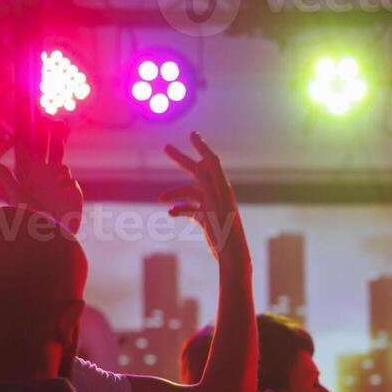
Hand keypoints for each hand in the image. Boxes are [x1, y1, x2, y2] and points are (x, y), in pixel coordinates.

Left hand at [0, 121, 83, 232]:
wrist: (52, 235)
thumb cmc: (32, 218)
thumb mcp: (18, 198)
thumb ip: (7, 179)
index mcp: (28, 173)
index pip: (29, 149)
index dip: (30, 135)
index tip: (32, 120)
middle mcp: (43, 174)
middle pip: (48, 147)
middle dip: (51, 133)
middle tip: (55, 119)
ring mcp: (58, 181)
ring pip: (60, 155)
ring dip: (60, 139)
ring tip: (62, 124)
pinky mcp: (72, 190)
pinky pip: (68, 177)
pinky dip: (64, 179)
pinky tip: (60, 189)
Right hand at [160, 132, 246, 262]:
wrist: (232, 257)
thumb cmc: (226, 232)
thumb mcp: (216, 205)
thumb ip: (210, 184)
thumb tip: (201, 163)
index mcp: (221, 188)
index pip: (211, 161)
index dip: (201, 146)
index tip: (191, 134)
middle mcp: (217, 194)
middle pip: (197, 172)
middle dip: (181, 160)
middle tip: (165, 148)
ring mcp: (212, 206)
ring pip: (189, 193)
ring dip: (173, 194)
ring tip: (159, 200)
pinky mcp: (208, 219)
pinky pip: (190, 209)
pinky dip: (179, 209)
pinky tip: (170, 214)